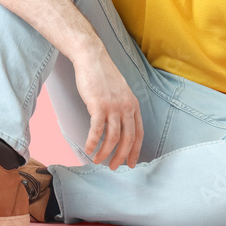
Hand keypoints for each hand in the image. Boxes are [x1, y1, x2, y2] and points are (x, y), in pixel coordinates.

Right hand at [71, 47, 143, 169]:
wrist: (92, 58)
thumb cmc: (103, 75)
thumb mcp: (120, 92)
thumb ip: (122, 107)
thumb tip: (118, 125)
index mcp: (134, 105)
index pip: (139, 134)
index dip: (135, 151)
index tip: (131, 163)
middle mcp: (126, 107)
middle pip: (127, 139)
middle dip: (121, 157)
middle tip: (114, 167)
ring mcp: (113, 106)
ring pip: (112, 138)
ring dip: (104, 153)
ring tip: (96, 160)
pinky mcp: (98, 105)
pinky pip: (97, 130)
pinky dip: (92, 142)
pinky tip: (87, 149)